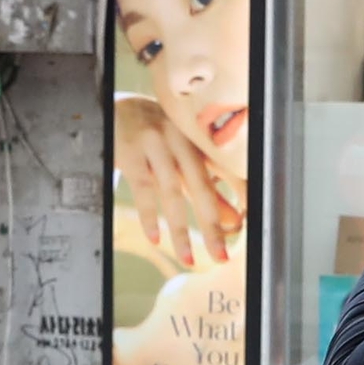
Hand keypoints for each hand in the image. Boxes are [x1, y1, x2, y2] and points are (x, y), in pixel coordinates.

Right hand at [113, 94, 241, 269]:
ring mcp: (155, 144)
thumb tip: (233, 222)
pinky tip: (156, 238)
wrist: (114, 105)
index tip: (249, 225)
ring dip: (181, 230)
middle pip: (201, 187)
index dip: (241, 196)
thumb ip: (206, 188)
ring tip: (189, 259)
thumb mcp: (182, 159)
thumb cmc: (156, 136)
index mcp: (198, 138)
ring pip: (173, 192)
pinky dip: (150, 217)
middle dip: (212, 225)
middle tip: (221, 255)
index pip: (227, 169)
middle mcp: (181, 139)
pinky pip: (143, 190)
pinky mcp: (129, 153)